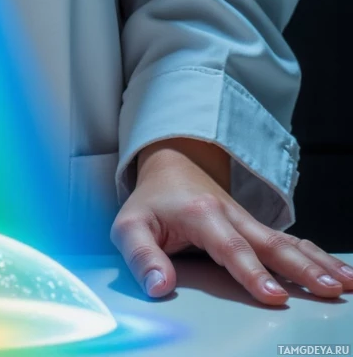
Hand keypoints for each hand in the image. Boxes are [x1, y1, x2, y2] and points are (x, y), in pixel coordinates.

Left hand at [111, 137, 352, 304]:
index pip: (231, 247)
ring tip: (347, 282)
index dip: (252, 273)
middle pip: (271, 244)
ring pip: (287, 243)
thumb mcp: (130, 225)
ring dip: (318, 262)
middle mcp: (232, 215)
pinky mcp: (257, 228)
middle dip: (303, 268)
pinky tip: (339, 270)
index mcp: (201, 214)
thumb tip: (159, 287)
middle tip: (330, 290)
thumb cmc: (151, 201)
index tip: (274, 297)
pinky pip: (289, 242)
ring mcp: (248, 221)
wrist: (171, 163)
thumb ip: (141, 256)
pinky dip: (316, 255)